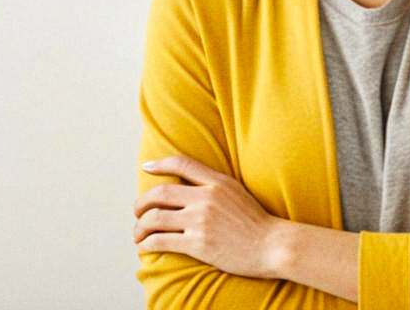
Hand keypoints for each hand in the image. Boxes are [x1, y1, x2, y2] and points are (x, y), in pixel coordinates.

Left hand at [133, 155, 283, 279]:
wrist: (272, 245)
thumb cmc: (256, 222)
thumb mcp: (237, 192)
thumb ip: (214, 186)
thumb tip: (189, 187)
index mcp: (217, 182)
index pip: (182, 164)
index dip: (160, 163)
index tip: (146, 167)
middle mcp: (207, 198)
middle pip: (160, 193)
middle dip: (141, 203)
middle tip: (137, 212)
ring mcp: (201, 221)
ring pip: (155, 218)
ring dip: (139, 227)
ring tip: (138, 233)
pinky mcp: (198, 243)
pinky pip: (161, 241)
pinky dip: (147, 244)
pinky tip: (145, 247)